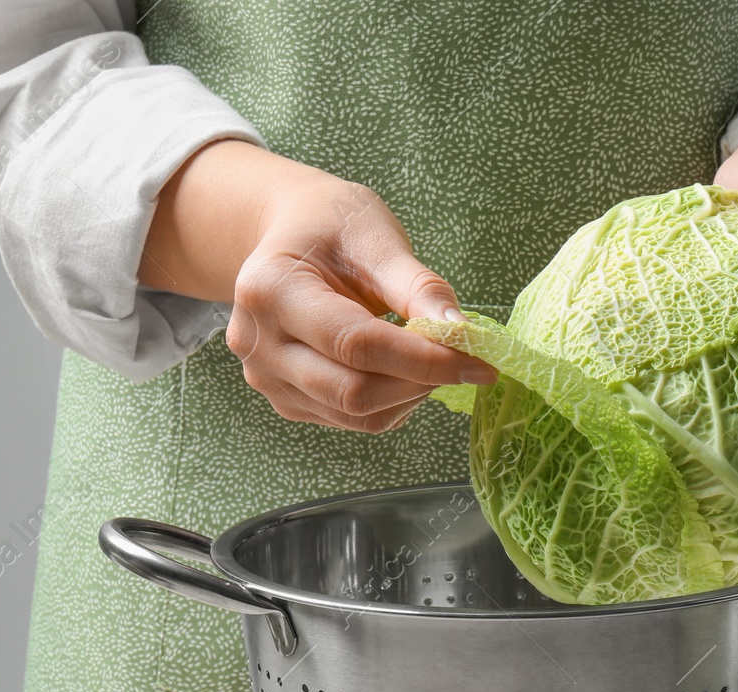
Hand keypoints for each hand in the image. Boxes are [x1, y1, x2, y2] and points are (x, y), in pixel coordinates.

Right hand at [141, 139, 494, 432]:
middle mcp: (257, 342)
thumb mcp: (376, 237)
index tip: (480, 361)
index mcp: (271, 290)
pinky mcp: (284, 400)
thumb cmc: (330, 226)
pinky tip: (402, 369)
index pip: (356, 344)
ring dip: (409, 394)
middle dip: (421, 381)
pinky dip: (391, 401)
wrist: (284, 235)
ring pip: (355, 413)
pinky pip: (349, 418)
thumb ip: (418, 288)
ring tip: (430, 357)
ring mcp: (266, 378)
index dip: (425, 360)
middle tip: (463, 359)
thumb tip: (463, 335)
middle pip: (353, 391)